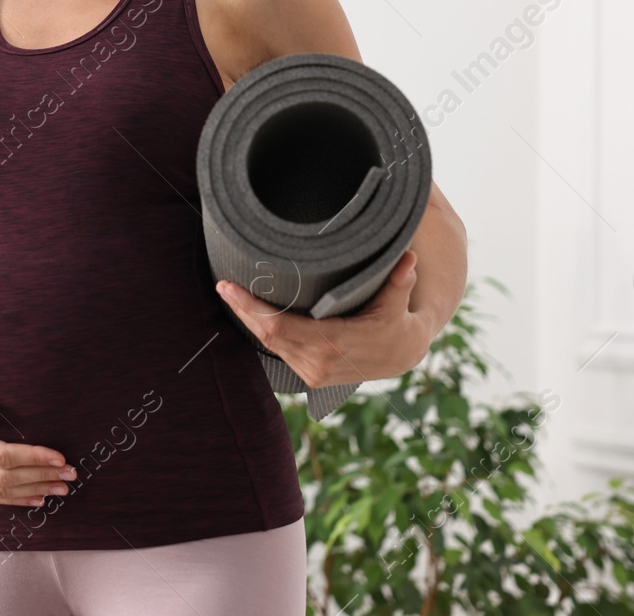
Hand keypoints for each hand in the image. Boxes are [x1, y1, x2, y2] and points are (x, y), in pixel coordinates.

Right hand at [0, 380, 76, 506]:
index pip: (1, 456)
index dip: (32, 458)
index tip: (59, 456)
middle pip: (6, 478)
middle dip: (41, 476)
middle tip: (72, 474)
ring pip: (1, 491)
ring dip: (33, 491)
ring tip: (62, 489)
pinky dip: (15, 499)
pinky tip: (35, 499)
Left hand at [216, 250, 430, 388]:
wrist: (402, 356)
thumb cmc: (396, 323)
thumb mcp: (398, 302)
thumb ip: (400, 281)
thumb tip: (409, 257)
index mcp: (333, 344)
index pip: (278, 327)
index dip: (251, 308)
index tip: (230, 288)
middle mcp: (317, 363)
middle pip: (266, 336)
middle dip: (243, 311)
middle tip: (223, 286)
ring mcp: (312, 373)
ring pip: (269, 346)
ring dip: (249, 322)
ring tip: (232, 296)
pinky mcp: (310, 376)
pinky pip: (278, 352)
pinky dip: (262, 333)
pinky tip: (250, 316)